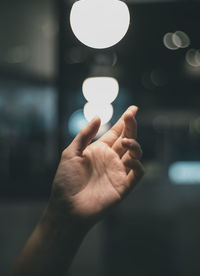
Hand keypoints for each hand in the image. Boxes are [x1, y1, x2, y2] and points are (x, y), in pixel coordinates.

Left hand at [48, 106, 143, 226]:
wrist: (67, 207)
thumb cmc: (66, 180)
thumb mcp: (71, 153)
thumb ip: (84, 135)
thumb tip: (98, 117)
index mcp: (99, 150)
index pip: (116, 132)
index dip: (124, 121)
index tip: (132, 109)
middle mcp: (111, 159)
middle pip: (127, 139)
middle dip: (131, 126)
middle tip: (131, 115)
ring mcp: (118, 172)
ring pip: (135, 154)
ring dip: (134, 145)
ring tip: (125, 142)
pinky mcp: (124, 186)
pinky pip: (137, 172)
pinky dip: (137, 164)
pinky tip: (128, 160)